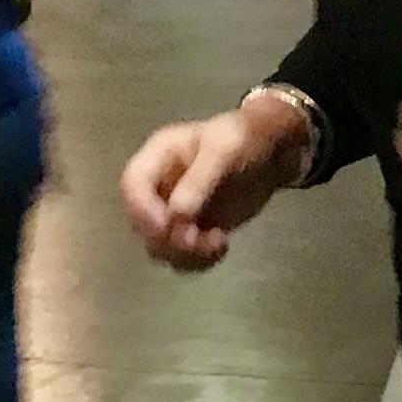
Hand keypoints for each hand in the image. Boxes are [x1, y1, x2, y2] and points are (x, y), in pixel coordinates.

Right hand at [122, 98, 304, 270]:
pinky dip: (198, 261)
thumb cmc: (243, 140)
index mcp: (159, 157)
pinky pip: (181, 256)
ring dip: (185, 254)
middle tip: (199, 239)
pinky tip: (221, 246)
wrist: (269, 154)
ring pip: (159, 246)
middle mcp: (158, 187)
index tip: (165, 226)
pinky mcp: (190, 231)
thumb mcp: (223, 151)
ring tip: (218, 243)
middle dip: (168, 238)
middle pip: (141, 222)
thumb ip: (199, 180)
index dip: (141, 208)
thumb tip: (177, 214)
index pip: (132, 183)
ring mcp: (172, 212)